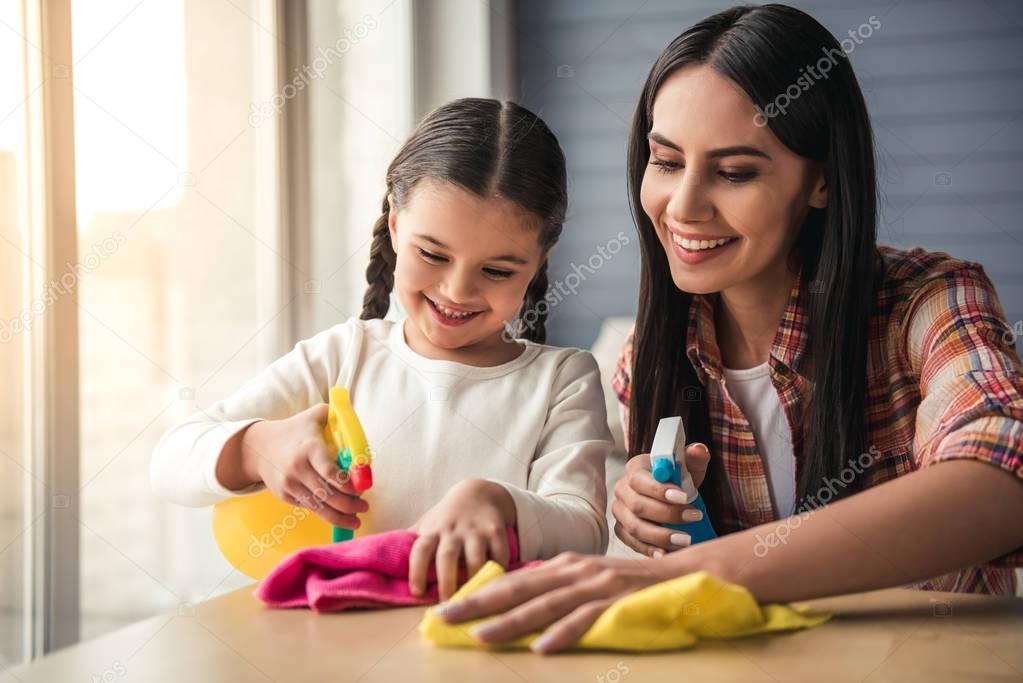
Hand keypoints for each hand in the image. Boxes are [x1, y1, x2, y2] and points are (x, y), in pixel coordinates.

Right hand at [229, 403, 368, 528]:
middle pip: (328, 494)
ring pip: (319, 506)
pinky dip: (325, 513)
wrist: (259, 446)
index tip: (362, 489)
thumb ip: (337, 415)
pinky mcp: (285, 495)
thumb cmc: (295, 429)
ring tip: (356, 519)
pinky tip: (338, 514)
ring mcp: (290, 484)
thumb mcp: (315, 415)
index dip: (348, 484)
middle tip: (364, 507)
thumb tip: (358, 420)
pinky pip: (309, 507)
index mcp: (310, 448)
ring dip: (340, 516)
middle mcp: (298, 468)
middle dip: (350, 505)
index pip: (330, 472)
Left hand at [409, 479, 516, 600]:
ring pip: (475, 557)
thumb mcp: (427, 524)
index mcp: (432, 531)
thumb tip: (383, 564)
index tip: (416, 593)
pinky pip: (500, 553)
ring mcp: (475, 530)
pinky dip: (499, 569)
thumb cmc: (447, 517)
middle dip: (446, 580)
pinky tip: (497, 584)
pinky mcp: (495, 530)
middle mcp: (452, 530)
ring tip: (473, 598)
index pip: (420, 549)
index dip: (415, 571)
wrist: (478, 493)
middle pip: (447, 556)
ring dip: (474, 579)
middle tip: (447, 603)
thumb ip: (410, 543)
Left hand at [434, 551, 677, 653]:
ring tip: (483, 636)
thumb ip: (557, 590)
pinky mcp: (617, 601)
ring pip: (545, 605)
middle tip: (445, 619)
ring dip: (512, 622)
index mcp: (565, 566)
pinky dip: (564, 633)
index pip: (514, 581)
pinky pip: (587, 620)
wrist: (683, 573)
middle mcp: (575, 571)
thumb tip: (519, 605)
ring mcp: (596, 585)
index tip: (447, 608)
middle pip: (519, 589)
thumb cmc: (631, 583)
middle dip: (479, 605)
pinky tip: (544, 649)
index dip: (479, 595)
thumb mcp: (588, 580)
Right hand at [612, 443, 710, 556]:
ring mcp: (620, 511)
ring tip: (686, 540)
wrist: (670, 496)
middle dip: (667, 515)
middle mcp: (622, 489)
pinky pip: (632, 543)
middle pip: (638, 506)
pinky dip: (649, 550)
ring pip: (635, 527)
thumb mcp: (688, 466)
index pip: (640, 479)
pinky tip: (667, 554)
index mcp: (635, 469)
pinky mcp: (622, 530)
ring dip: (661, 536)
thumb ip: (694, 457)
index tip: (685, 497)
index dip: (660, 490)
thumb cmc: (677, 479)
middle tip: (695, 518)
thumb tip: (699, 450)